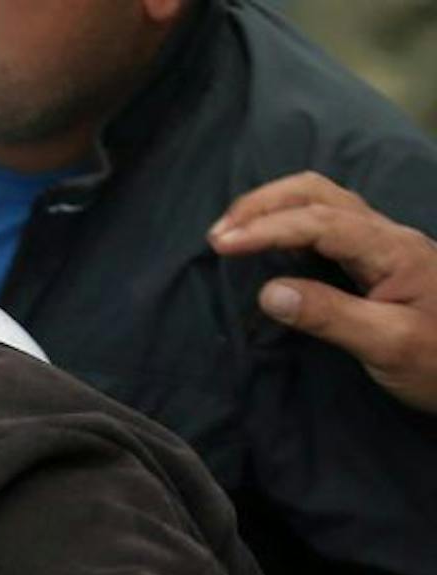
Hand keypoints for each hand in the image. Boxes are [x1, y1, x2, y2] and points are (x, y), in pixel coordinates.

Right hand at [210, 171, 436, 413]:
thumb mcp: (388, 346)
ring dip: (273, 207)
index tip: (220, 245)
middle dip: (263, 204)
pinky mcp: (377, 259)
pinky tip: (268, 241)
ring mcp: (383, 244)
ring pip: (323, 200)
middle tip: (218, 234)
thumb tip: (269, 291)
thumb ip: (329, 316)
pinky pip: (327, 221)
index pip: (320, 222)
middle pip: (318, 192)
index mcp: (392, 250)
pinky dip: (288, 220)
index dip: (266, 227)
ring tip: (233, 233)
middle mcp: (387, 235)